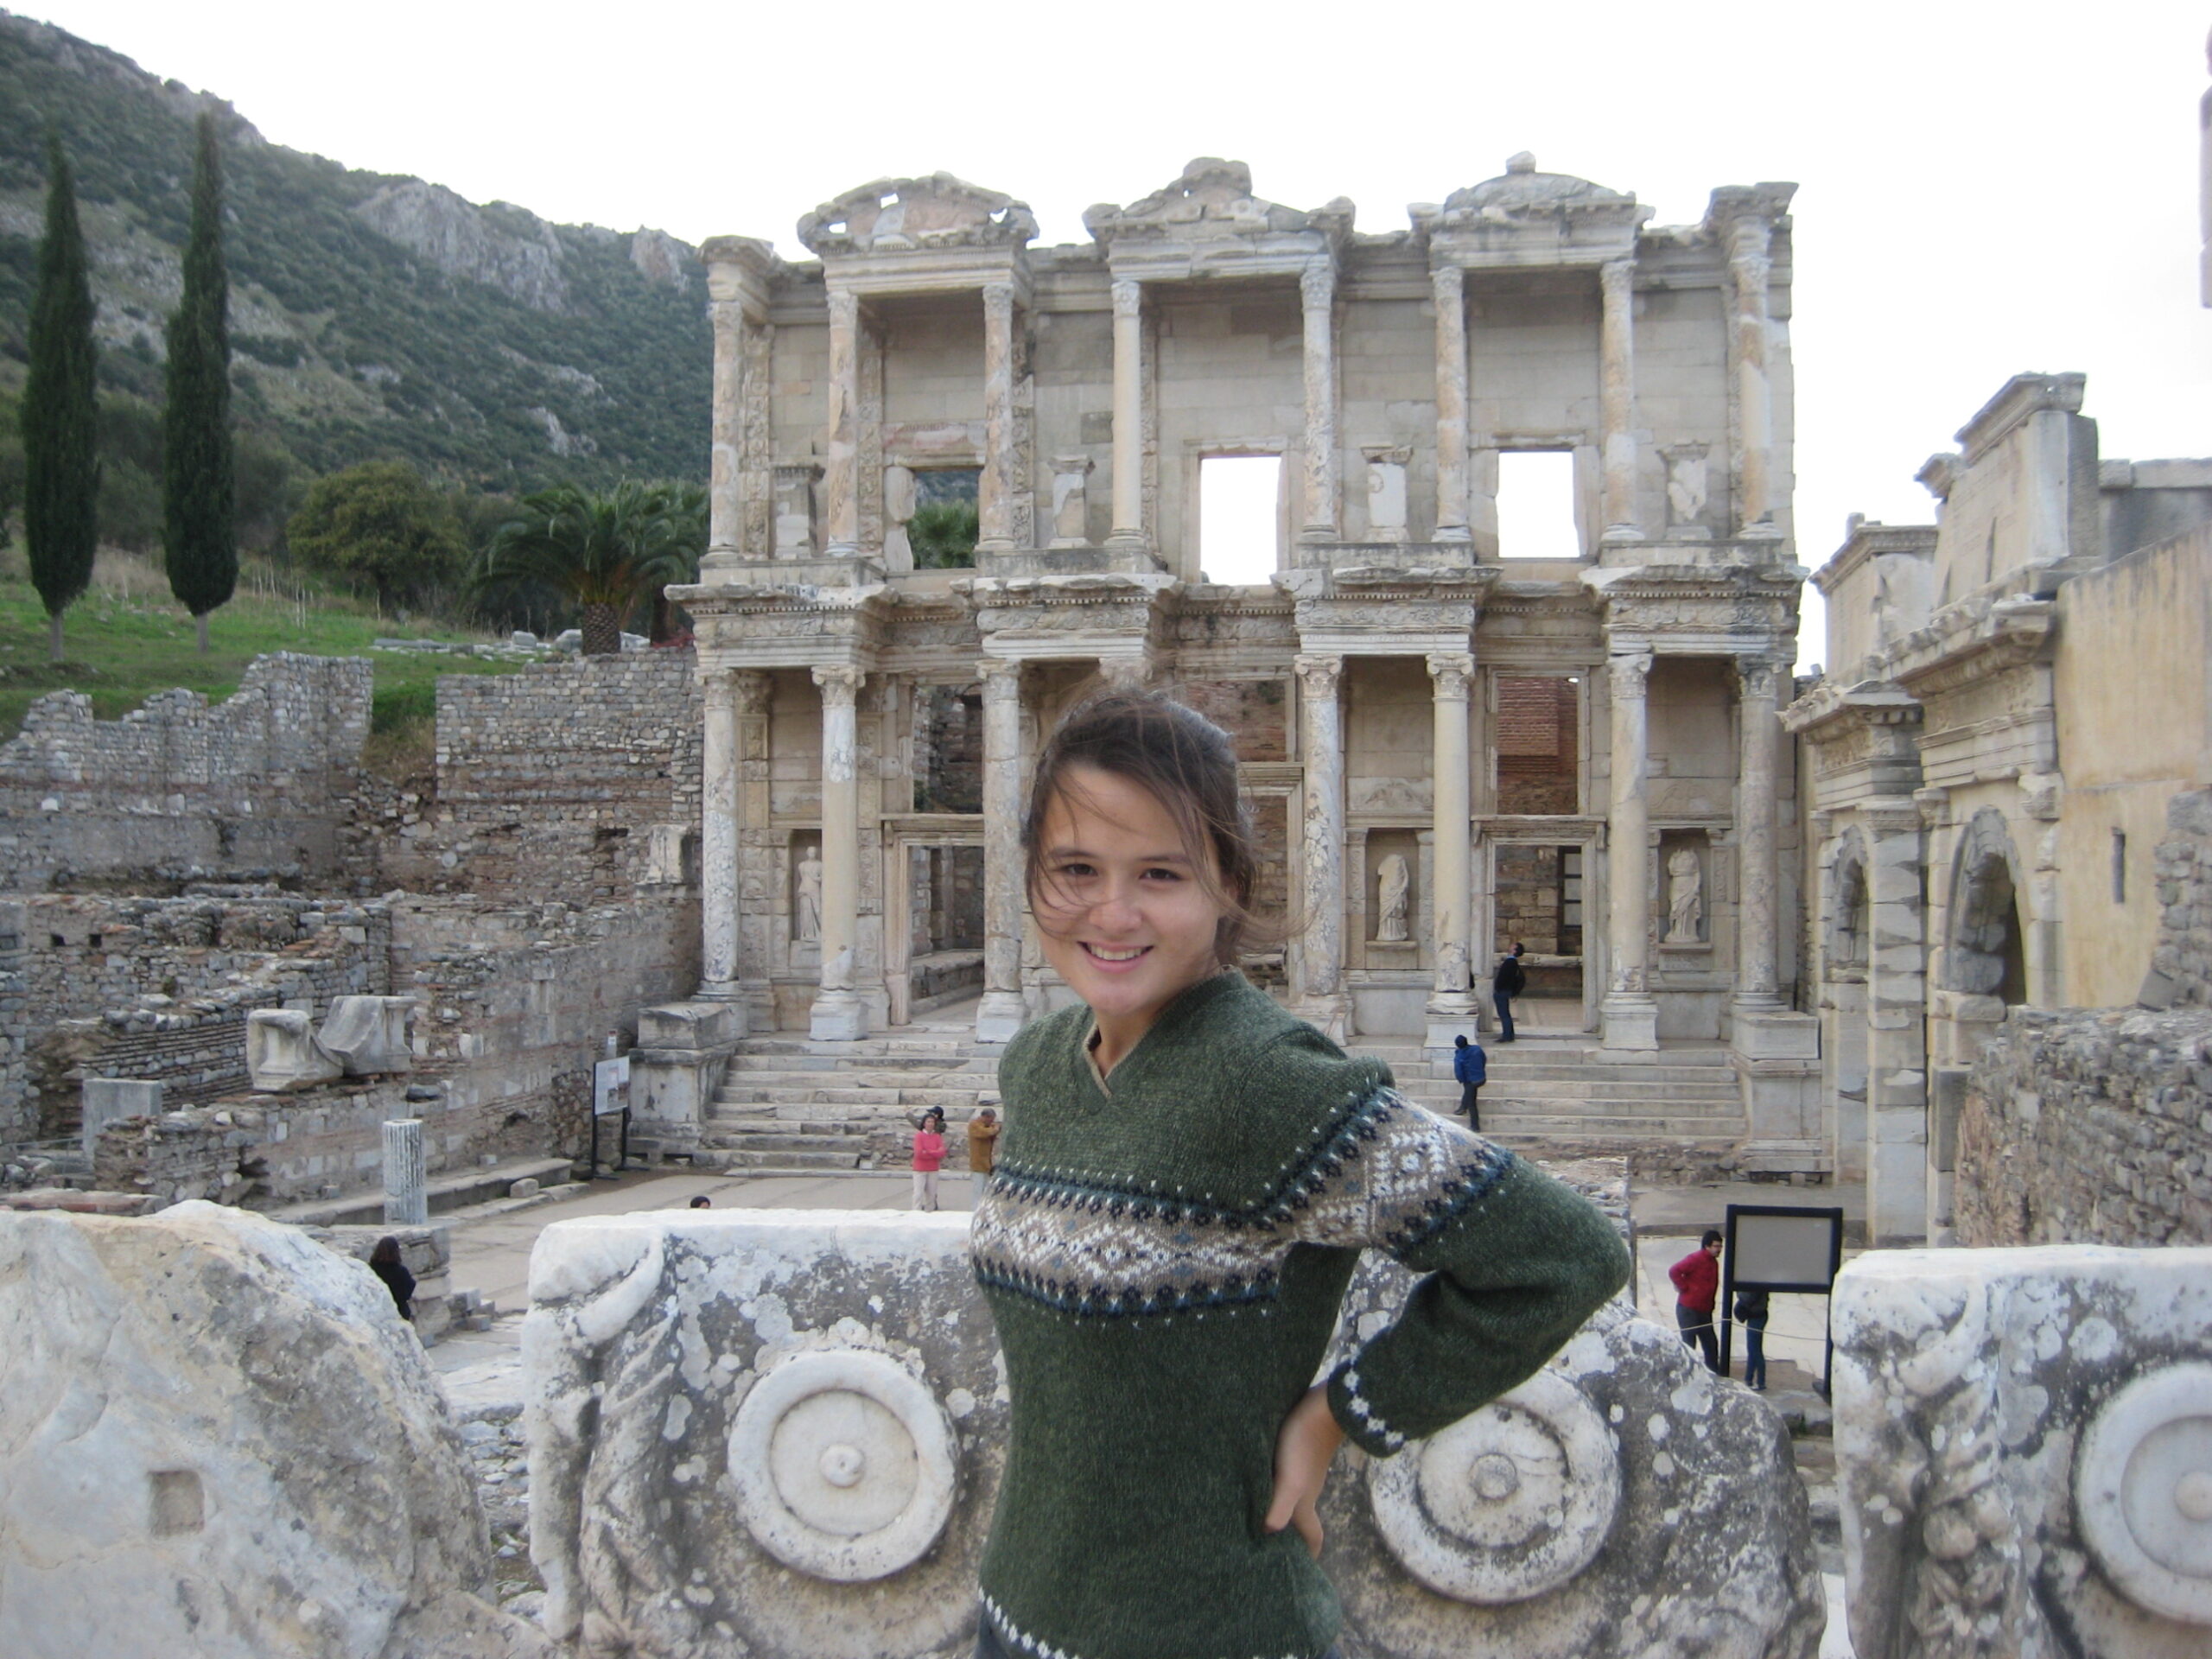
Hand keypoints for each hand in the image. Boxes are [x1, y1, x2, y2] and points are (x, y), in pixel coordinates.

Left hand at [1264, 1385, 1344, 1558]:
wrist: (1324, 1406)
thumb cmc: (1305, 1445)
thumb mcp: (1291, 1480)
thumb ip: (1280, 1507)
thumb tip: (1268, 1533)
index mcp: (1305, 1502)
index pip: (1313, 1535)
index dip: (1310, 1552)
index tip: (1303, 1569)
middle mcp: (1306, 1489)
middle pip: (1301, 1518)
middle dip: (1290, 1533)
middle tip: (1270, 1544)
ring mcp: (1303, 1470)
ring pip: (1292, 1496)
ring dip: (1279, 1506)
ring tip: (1257, 1512)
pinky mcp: (1297, 1451)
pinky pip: (1285, 1475)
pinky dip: (1273, 1483)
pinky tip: (1258, 1476)